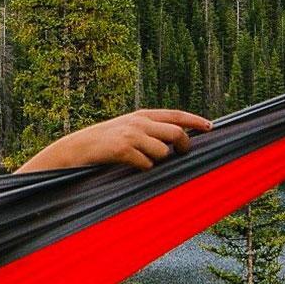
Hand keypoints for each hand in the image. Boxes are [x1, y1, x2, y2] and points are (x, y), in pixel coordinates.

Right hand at [18, 109, 213, 173]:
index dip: (195, 120)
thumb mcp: (125, 129)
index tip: (211, 126)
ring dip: (157, 161)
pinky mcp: (123, 149)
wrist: (74, 150)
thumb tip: (174, 142)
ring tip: (141, 162)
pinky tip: (131, 167)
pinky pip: (147, 164)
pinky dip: (143, 169)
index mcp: (141, 115)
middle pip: (176, 133)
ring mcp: (131, 135)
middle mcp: (138, 122)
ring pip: (163, 152)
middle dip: (184, 146)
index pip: (175, 115)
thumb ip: (147, 131)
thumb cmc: (102, 144)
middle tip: (184, 154)